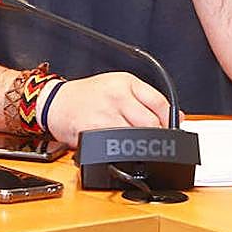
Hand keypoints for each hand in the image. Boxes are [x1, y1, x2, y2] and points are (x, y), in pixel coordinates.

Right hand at [44, 71, 170, 146]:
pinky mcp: (94, 130)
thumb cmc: (87, 96)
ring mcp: (105, 113)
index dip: (169, 120)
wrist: (55, 102)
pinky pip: (118, 145)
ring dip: (139, 144)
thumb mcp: (118, 87)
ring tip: (132, 142)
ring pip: (137, 137)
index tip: (170, 128)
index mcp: (126, 82)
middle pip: (151, 123)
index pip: (160, 103)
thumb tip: (176, 117)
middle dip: (156, 136)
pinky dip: (122, 149)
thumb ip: (147, 99)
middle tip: (151, 140)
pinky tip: (117, 145)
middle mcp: (116, 95)